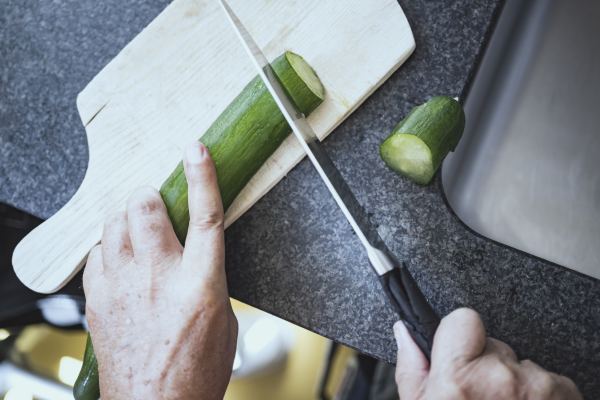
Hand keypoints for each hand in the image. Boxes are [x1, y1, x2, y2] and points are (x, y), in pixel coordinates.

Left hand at [83, 142, 236, 399]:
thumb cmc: (195, 371)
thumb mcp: (224, 321)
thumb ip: (209, 279)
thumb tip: (197, 258)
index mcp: (201, 283)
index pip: (204, 215)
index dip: (202, 176)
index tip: (195, 150)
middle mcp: (159, 277)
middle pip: (144, 207)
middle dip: (149, 196)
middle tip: (156, 206)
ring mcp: (124, 287)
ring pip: (113, 223)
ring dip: (127, 218)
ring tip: (138, 232)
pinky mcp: (99, 301)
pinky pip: (96, 254)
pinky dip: (108, 248)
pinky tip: (119, 260)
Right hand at [394, 308, 580, 399]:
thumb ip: (413, 367)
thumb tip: (405, 332)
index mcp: (458, 379)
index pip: (463, 319)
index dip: (460, 337)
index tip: (461, 356)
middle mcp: (499, 378)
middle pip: (494, 346)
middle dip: (488, 367)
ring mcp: (536, 387)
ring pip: (522, 365)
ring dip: (516, 384)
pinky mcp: (565, 395)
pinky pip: (549, 380)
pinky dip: (541, 397)